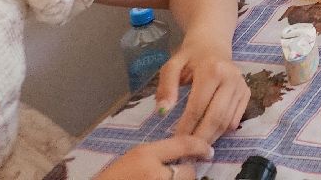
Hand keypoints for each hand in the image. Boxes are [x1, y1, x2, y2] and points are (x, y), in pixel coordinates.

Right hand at [95, 136, 212, 179]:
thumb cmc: (111, 179)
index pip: (183, 144)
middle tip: (181, 173)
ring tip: (168, 177)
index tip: (209, 151)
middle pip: (188, 172)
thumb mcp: (131, 160)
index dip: (200, 147)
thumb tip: (181, 156)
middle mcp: (154, 173)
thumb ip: (154, 156)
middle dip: (188, 174)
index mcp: (145, 155)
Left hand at [157, 38, 248, 140]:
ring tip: (197, 144)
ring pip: (227, 120)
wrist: (213, 43)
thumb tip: (162, 112)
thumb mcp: (172, 66)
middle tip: (188, 149)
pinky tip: (211, 133)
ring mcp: (241, 85)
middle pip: (216, 117)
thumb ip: (166, 88)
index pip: (198, 107)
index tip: (175, 139)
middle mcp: (231, 77)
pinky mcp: (246, 91)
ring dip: (212, 136)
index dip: (186, 126)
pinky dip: (223, 130)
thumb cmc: (190, 56)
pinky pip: (236, 118)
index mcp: (212, 69)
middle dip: (201, 137)